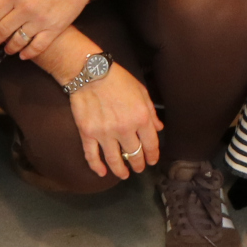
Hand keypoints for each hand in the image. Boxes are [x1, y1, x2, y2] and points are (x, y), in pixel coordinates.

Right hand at [67, 63, 161, 180]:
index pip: (151, 144)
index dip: (152, 155)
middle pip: (134, 155)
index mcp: (141, 117)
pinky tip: (102, 173)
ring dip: (121, 171)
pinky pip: (92, 156)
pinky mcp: (88, 133)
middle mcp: (124, 129)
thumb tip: (159, 128)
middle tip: (138, 168)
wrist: (89, 72)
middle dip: (138, 164)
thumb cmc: (118, 78)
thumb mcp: (141, 91)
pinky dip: (97, 167)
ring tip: (124, 174)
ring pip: (115, 160)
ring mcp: (105, 133)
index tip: (152, 160)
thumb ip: (151, 111)